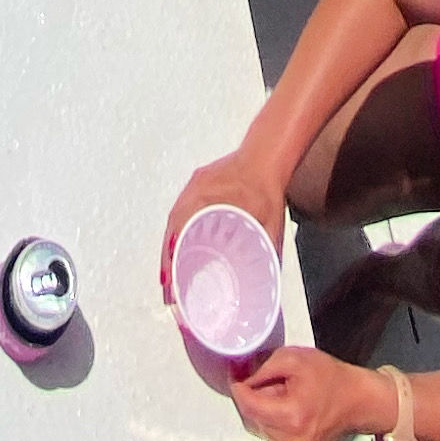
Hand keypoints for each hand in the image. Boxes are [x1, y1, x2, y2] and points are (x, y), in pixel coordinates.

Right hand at [160, 147, 289, 293]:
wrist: (268, 152)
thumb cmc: (268, 185)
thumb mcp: (272, 220)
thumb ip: (269, 248)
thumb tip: (270, 279)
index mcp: (207, 194)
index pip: (180, 227)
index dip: (172, 254)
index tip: (169, 279)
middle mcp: (195, 190)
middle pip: (172, 228)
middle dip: (167, 259)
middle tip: (167, 288)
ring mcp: (194, 188)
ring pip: (173, 221)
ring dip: (168, 248)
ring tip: (168, 278)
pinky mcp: (198, 188)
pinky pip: (180, 213)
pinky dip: (175, 234)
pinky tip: (177, 251)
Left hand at [232, 345, 373, 440]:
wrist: (358, 401)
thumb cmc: (329, 377)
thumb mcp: (294, 358)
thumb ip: (263, 369)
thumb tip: (241, 381)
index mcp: (292, 418)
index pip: (249, 407)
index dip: (240, 389)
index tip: (238, 377)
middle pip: (254, 420)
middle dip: (259, 400)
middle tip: (276, 386)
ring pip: (263, 433)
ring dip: (268, 416)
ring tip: (289, 402)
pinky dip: (278, 431)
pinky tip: (293, 420)